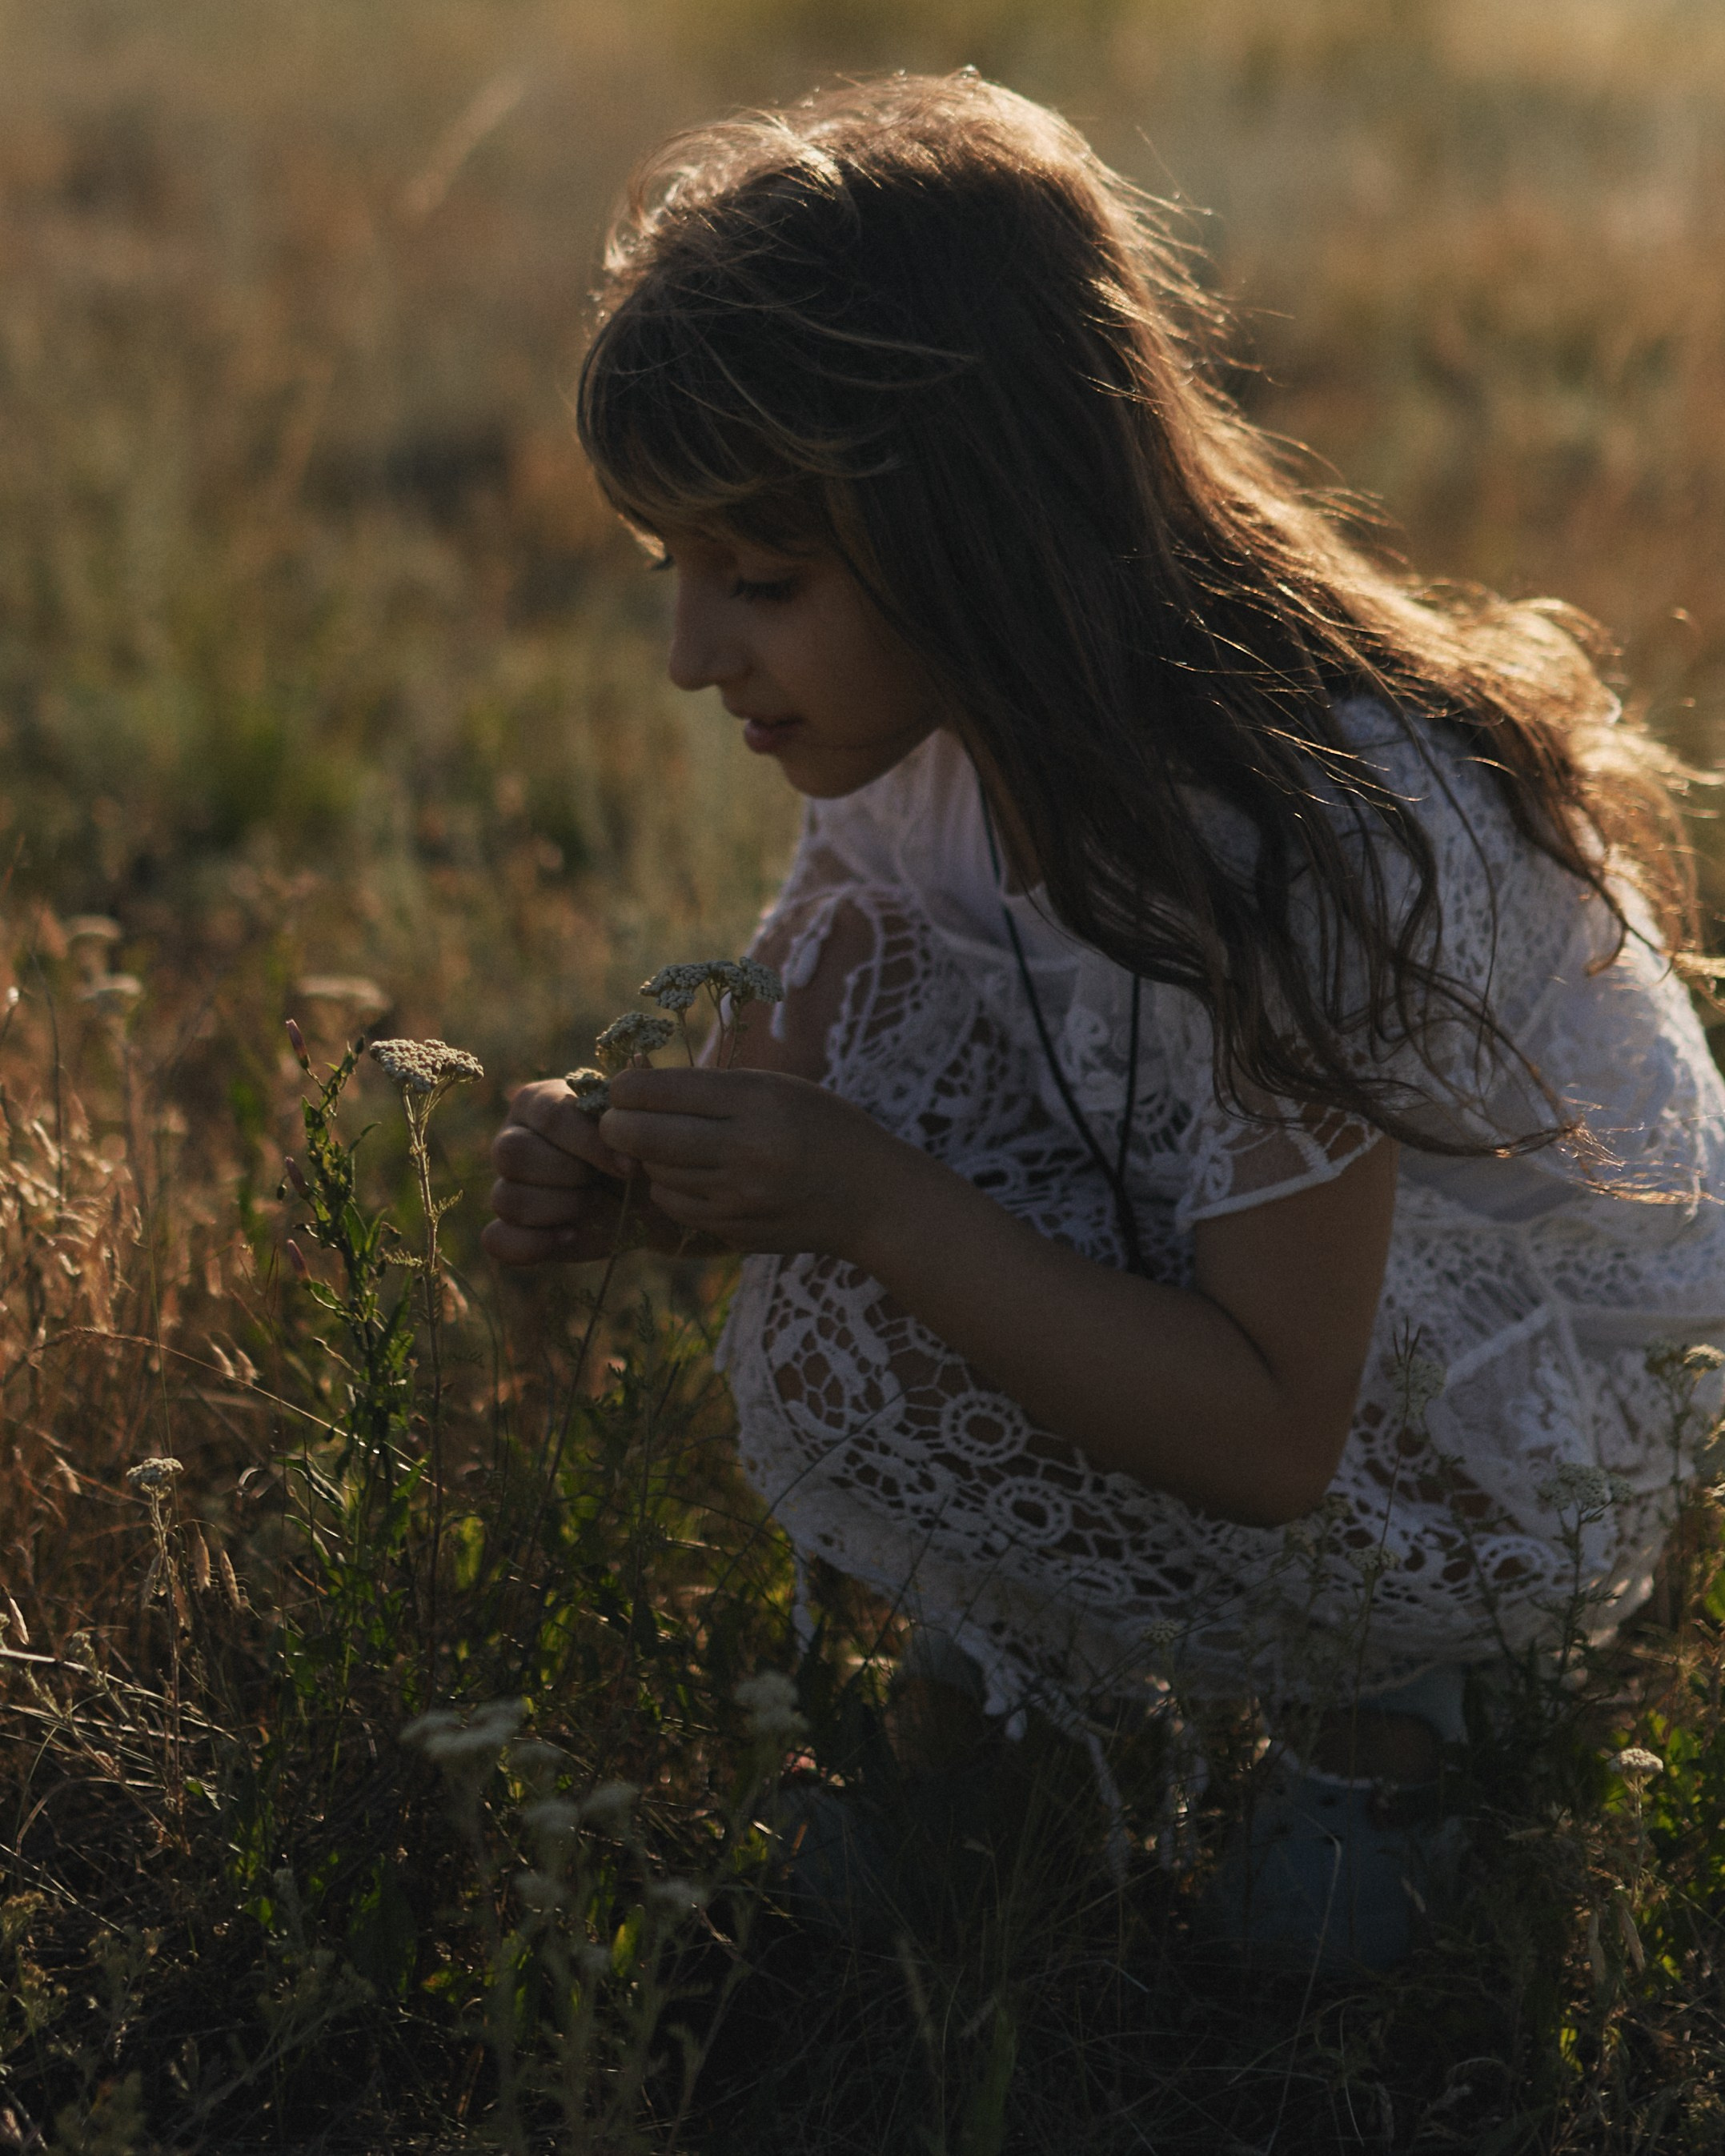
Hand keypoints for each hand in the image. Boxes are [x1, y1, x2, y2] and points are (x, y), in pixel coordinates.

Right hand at [482, 1079, 642, 1265]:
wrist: (650, 1201)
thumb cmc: (641, 1153)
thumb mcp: (641, 1125)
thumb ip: (635, 1097)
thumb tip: (637, 1061)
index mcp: (539, 1102)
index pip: (550, 1117)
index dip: (589, 1144)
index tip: (630, 1166)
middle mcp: (513, 1139)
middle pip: (513, 1155)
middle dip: (568, 1175)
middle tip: (604, 1183)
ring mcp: (507, 1184)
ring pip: (506, 1198)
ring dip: (559, 1207)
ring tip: (591, 1205)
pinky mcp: (511, 1228)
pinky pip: (496, 1239)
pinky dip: (532, 1244)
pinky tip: (571, 1234)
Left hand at [598, 1065, 910, 1257]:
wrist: (873, 1198)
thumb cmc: (823, 1127)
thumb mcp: (778, 1087)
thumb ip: (712, 1088)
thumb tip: (636, 1086)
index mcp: (757, 1101)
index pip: (658, 1091)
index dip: (626, 1088)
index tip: (624, 1088)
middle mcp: (745, 1150)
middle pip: (641, 1136)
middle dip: (617, 1125)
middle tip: (618, 1120)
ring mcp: (739, 1198)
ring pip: (655, 1173)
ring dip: (648, 1158)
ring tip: (667, 1145)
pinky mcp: (736, 1231)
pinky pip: (675, 1205)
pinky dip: (671, 1188)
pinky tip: (690, 1175)